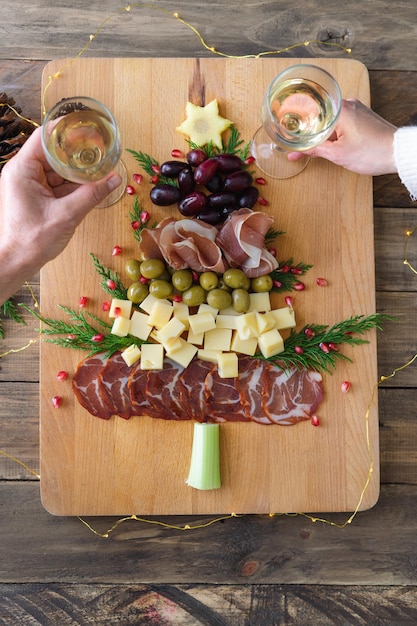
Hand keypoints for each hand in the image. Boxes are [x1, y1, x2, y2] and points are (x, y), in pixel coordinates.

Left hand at [0, 126, 121, 302]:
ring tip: (100, 166)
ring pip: (57, 169)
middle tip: (99, 147)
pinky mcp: (34, 196)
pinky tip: (90, 184)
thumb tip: (114, 178)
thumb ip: (92, 194)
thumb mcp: (67, 215)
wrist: (17, 262)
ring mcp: (28, 185)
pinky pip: (56, 183)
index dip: (66, 129)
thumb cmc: (32, 240)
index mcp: (22, 170)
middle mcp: (22, 172)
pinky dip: (72, 184)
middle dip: (77, 152)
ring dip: (76, 170)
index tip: (87, 126)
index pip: (45, 137)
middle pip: (53, 152)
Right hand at [288, 98, 397, 175]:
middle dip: (308, 130)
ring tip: (316, 147)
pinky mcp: (363, 116)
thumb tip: (296, 153)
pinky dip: (334, 132)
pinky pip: (342, 121)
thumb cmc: (372, 152)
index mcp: (340, 110)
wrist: (398, 153)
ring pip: (331, 119)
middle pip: (320, 114)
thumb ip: (315, 150)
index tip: (287, 130)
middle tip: (296, 143)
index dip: (297, 121)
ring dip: (323, 133)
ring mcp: (357, 109)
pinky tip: (331, 144)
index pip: (310, 110)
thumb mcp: (338, 154)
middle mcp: (348, 104)